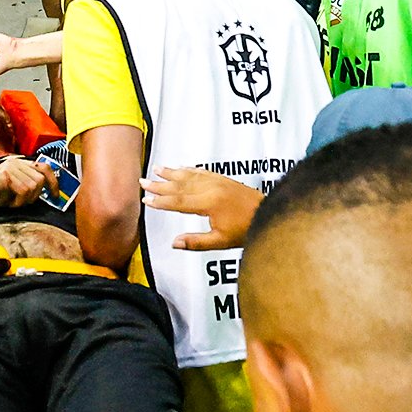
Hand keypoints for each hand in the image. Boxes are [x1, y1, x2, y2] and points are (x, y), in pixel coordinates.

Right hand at [0, 156, 54, 215]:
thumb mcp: (16, 190)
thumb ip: (30, 185)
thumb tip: (51, 191)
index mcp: (20, 163)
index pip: (45, 167)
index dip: (54, 182)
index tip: (55, 196)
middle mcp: (16, 162)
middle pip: (41, 179)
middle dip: (35, 196)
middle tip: (21, 203)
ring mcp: (10, 166)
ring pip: (34, 186)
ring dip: (25, 200)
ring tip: (13, 203)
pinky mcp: (5, 174)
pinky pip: (24, 190)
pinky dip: (19, 201)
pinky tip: (9, 204)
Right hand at [140, 166, 262, 249]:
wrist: (267, 214)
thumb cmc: (246, 229)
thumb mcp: (220, 241)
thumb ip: (196, 242)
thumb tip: (175, 243)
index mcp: (209, 203)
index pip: (178, 202)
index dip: (161, 201)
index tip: (147, 200)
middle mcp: (212, 188)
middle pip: (180, 185)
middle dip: (160, 184)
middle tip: (144, 181)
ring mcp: (218, 182)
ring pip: (190, 175)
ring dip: (172, 172)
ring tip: (157, 168)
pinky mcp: (224, 179)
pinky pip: (202, 171)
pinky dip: (189, 169)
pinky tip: (182, 168)